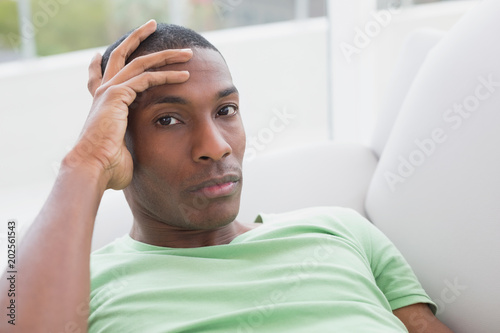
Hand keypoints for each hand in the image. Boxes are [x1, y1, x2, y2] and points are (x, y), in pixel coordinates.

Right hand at [66, 20, 191, 189]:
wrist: (94, 168)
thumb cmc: (109, 166)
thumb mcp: (122, 148)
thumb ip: (129, 140)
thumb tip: (135, 152)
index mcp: (102, 103)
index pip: (102, 74)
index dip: (104, 61)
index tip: (102, 52)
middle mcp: (103, 92)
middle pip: (121, 54)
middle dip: (137, 38)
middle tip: (152, 25)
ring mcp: (109, 90)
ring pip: (141, 62)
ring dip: (166, 56)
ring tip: (187, 53)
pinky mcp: (117, 94)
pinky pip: (148, 78)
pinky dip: (168, 76)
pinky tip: (185, 77)